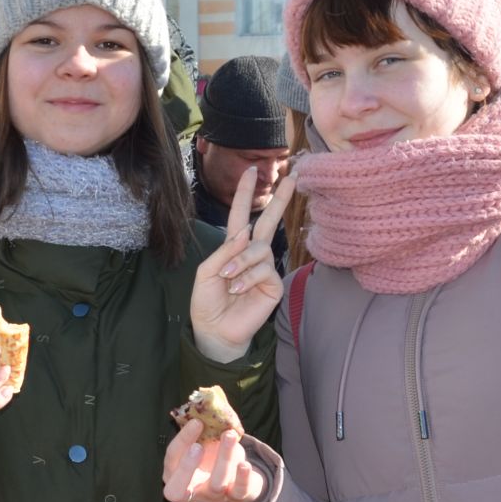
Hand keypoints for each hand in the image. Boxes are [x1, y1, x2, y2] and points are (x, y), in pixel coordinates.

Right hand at [162, 421, 266, 501]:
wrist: (239, 478)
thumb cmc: (213, 457)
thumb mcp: (203, 443)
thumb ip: (200, 428)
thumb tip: (205, 401)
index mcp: (175, 476)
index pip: (172, 460)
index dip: (182, 441)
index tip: (196, 422)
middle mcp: (191, 490)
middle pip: (179, 489)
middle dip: (187, 468)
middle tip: (198, 447)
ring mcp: (213, 497)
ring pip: (216, 484)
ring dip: (223, 459)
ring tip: (230, 435)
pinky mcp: (236, 498)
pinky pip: (239, 492)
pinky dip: (243, 478)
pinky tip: (245, 464)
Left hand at [192, 168, 296, 361]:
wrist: (215, 330)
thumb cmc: (208, 302)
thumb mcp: (206, 271)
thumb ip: (224, 251)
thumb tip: (246, 233)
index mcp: (234, 247)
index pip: (241, 215)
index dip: (245, 194)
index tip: (251, 171)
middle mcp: (253, 254)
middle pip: (268, 221)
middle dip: (279, 199)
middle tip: (293, 176)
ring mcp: (265, 269)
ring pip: (259, 249)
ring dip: (240, 263)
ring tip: (229, 280)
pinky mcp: (273, 285)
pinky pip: (264, 270)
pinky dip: (248, 278)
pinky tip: (238, 290)